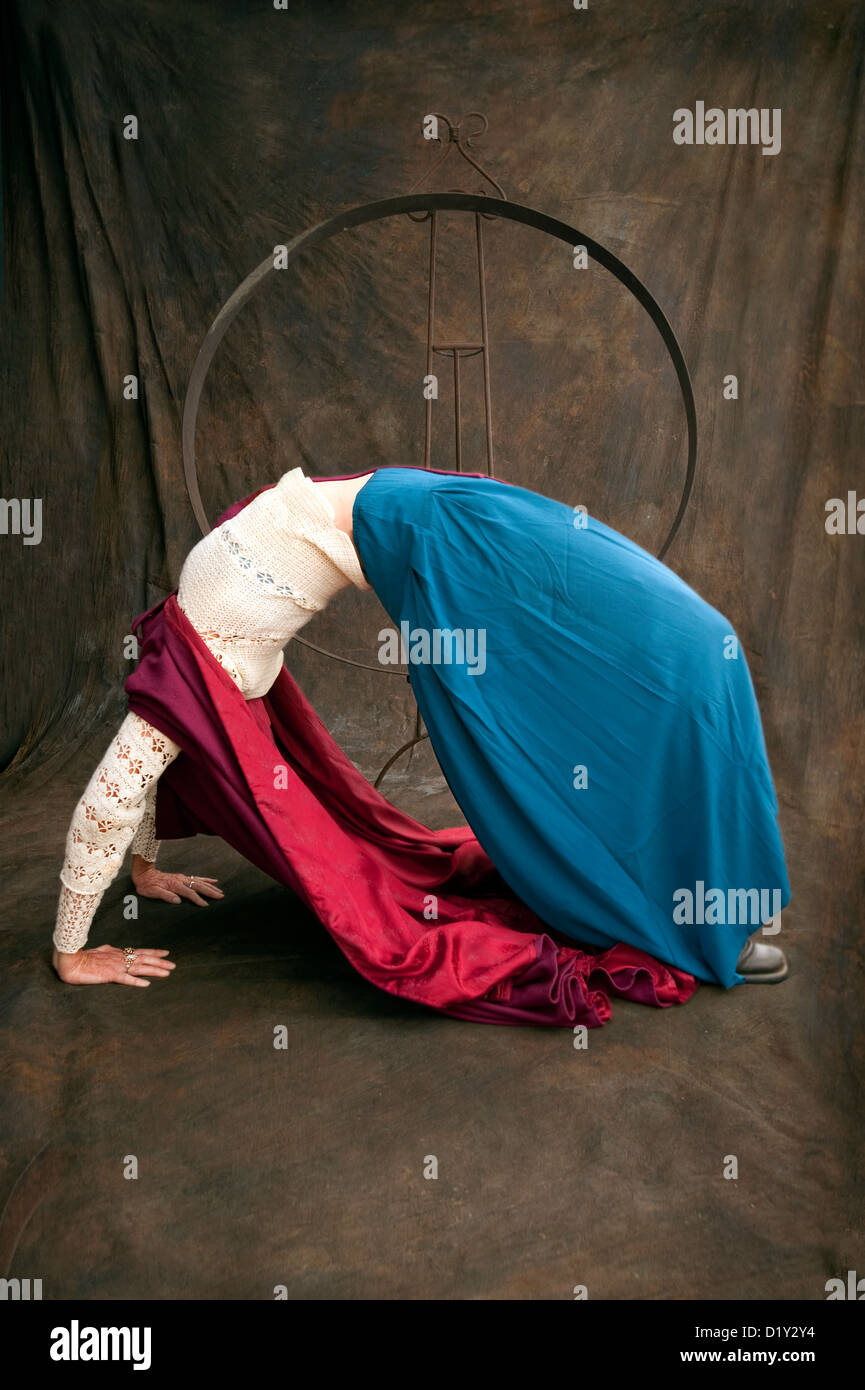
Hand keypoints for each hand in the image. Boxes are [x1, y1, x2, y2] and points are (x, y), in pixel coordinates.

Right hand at [52, 944, 175, 986]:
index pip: (140, 952)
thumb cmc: (82, 956)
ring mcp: (116, 966)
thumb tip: (112, 949)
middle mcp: (120, 958)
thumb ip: (108, 951)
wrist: (70, 960)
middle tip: (173, 965)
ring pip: (140, 967)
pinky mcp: (109, 975)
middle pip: (144, 959)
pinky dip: (136, 981)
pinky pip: (125, 979)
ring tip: (167, 972)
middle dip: (160, 962)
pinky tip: (147, 984)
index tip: (166, 953)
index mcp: (117, 953)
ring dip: (154, 970)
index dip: (154, 952)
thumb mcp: (99, 951)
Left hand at [131, 867, 223, 906]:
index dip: (198, 899)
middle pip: (199, 886)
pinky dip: (207, 880)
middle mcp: (181, 880)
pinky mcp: (183, 877)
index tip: (206, 905)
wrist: (144, 874)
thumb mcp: (152, 892)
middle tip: (220, 897)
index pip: (190, 893)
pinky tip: (214, 881)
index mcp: (175, 885)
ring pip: (200, 882)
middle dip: (210, 892)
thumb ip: (165, 896)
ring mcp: (183, 878)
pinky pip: (197, 878)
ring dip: (211, 887)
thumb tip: (177, 901)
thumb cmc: (147, 885)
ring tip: (220, 892)